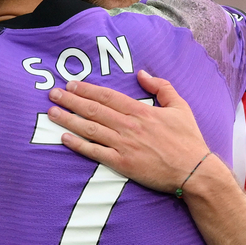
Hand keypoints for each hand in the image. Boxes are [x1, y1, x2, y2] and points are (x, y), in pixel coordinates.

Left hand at [47, 70, 209, 193]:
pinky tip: (64, 138)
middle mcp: (128, 126)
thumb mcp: (180, 106)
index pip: (107, 96)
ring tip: (52, 112)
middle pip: (93, 109)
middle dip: (71, 100)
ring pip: (90, 129)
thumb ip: (161, 87)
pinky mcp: (122, 163)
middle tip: (53, 93)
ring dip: (68, 119)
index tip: (71, 84)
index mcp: (141, 111)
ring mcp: (123, 145)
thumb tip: (142, 73)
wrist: (194, 171)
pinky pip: (94, 152)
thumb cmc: (188, 140)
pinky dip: (78, 145)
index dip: (87, 89)